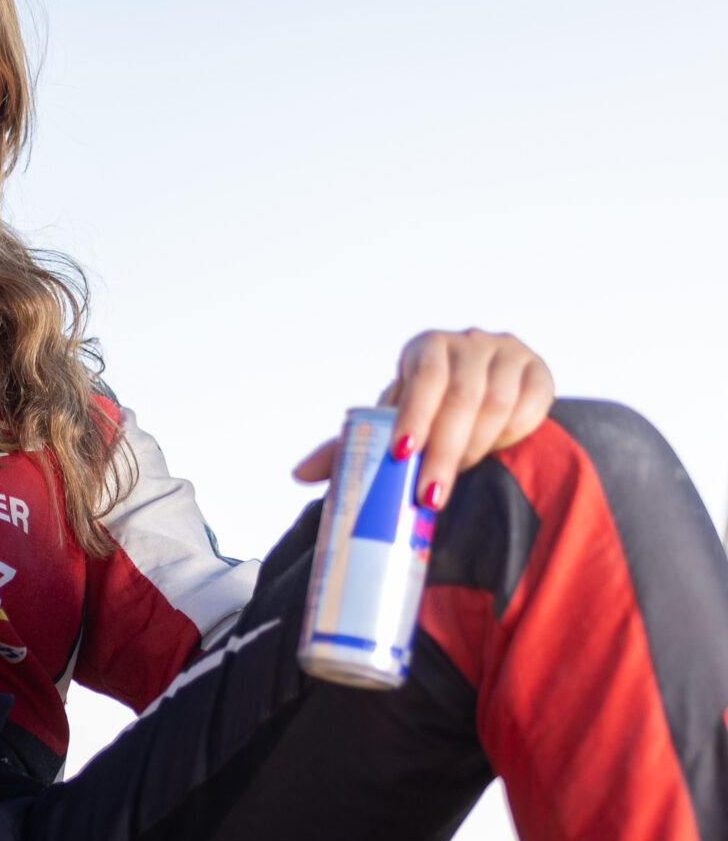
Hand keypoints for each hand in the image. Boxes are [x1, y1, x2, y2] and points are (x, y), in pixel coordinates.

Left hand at [291, 328, 553, 510]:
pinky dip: (512, 434)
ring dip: (475, 447)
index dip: (415, 415)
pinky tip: (494, 453)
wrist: (483, 391)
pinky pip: (533, 405)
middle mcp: (468, 343)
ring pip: (498, 403)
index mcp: (425, 348)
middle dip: (444, 451)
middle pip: (461, 397)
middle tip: (428, 498)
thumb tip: (299, 475)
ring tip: (453, 480)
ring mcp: (508, 354)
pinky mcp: (541, 372)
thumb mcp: (392, 419)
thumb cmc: (425, 410)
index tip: (400, 454)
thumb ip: (352, 444)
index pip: (423, 377)